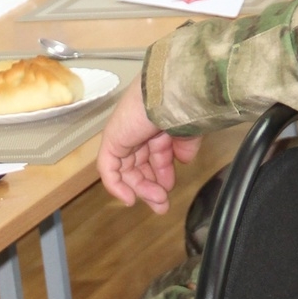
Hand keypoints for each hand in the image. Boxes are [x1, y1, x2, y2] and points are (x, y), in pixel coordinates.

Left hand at [97, 77, 198, 214]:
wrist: (174, 93)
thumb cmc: (185, 106)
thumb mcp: (189, 131)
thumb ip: (185, 146)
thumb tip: (185, 160)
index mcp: (156, 123)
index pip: (154, 153)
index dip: (162, 173)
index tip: (169, 190)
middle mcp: (138, 127)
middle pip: (139, 163)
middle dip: (151, 185)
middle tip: (162, 204)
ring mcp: (124, 133)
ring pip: (126, 168)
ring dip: (141, 188)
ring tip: (157, 202)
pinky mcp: (112, 139)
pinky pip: (108, 167)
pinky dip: (116, 185)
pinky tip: (129, 198)